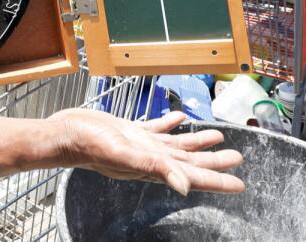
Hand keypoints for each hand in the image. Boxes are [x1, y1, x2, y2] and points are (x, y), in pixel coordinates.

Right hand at [50, 109, 243, 195]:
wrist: (66, 133)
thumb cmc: (91, 145)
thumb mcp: (125, 155)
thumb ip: (156, 168)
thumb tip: (186, 187)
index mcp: (155, 166)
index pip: (194, 176)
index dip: (217, 180)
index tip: (239, 184)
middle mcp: (152, 158)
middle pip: (191, 162)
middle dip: (215, 161)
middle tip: (238, 157)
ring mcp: (142, 144)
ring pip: (177, 146)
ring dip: (198, 143)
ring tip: (217, 136)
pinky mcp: (131, 131)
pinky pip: (157, 129)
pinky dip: (171, 124)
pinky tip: (179, 118)